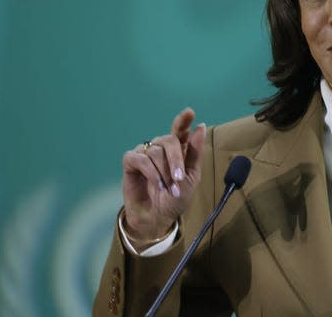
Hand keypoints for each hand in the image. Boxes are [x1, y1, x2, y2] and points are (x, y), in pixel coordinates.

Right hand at [121, 108, 205, 241]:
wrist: (158, 218)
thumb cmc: (176, 197)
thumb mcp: (191, 176)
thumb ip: (194, 152)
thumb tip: (200, 127)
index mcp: (178, 149)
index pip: (180, 130)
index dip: (183, 120)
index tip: (190, 112)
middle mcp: (161, 148)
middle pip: (169, 140)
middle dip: (176, 160)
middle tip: (178, 179)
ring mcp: (145, 153)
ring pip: (156, 152)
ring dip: (164, 173)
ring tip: (168, 189)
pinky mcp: (131, 162)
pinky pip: (141, 159)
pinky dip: (151, 173)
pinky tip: (157, 185)